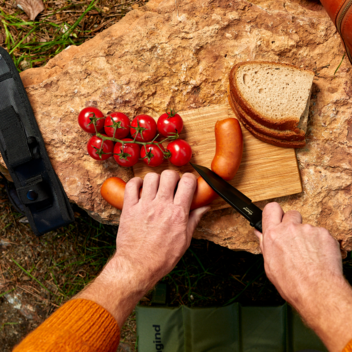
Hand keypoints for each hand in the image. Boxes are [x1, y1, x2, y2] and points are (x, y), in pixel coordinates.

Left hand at [115, 170, 208, 288]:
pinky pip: (131, 185)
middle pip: (169, 175)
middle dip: (172, 177)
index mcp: (177, 213)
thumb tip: (205, 207)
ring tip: (155, 189)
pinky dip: (136, 183)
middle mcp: (161, 205)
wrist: (138, 266)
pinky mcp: (129, 208)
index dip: (189, 179)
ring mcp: (144, 205)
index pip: (187, 182)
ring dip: (155, 180)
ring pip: (150, 177)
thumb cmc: (162, 257)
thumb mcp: (185, 240)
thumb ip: (194, 219)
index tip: (187, 183)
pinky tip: (140, 188)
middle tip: (171, 186)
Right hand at [255, 202, 351, 351]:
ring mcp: (308, 230)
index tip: (277, 217)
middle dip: (293, 224)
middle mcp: (290, 228)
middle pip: (291, 214)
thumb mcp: (269, 265)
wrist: (317, 291)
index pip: (270, 209)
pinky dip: (320, 243)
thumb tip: (260, 233)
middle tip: (295, 238)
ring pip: (307, 227)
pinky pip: (321, 234)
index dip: (274, 212)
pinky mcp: (324, 234)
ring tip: (308, 255)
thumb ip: (265, 244)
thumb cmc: (292, 283)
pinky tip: (318, 257)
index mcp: (273, 235)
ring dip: (307, 236)